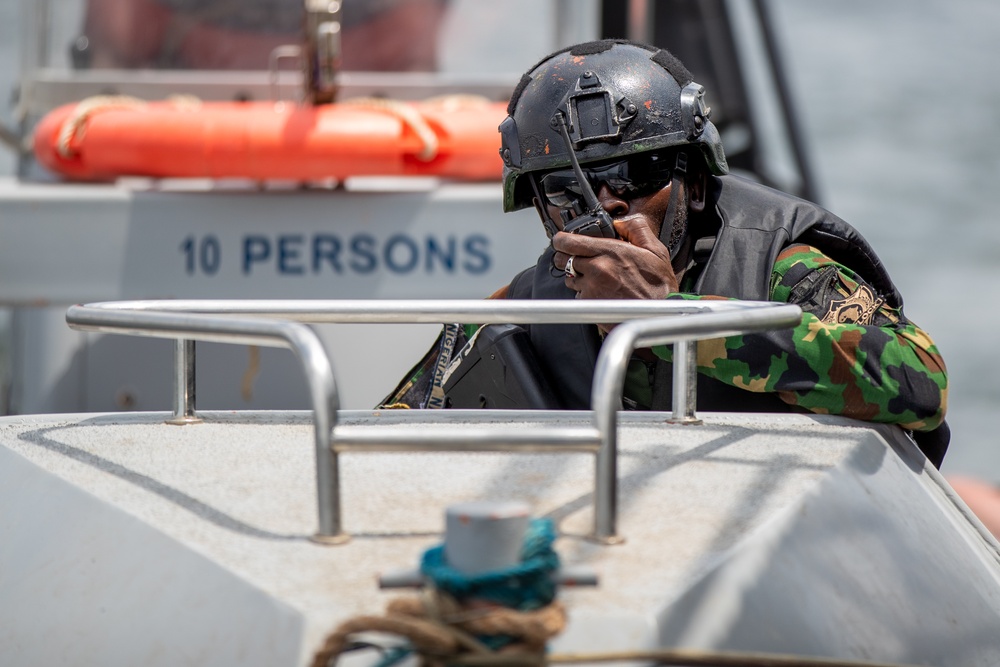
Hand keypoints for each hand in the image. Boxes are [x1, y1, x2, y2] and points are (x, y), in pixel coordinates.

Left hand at [552, 218, 679, 330]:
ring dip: (577, 275)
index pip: (568, 242)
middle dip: (569, 257)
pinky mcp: (589, 304)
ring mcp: (590, 288)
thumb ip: (636, 229)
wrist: (660, 314)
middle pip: (563, 259)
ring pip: (569, 277)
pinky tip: (600, 291)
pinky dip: (584, 291)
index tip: (563, 240)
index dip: (562, 239)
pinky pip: (577, 294)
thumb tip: (619, 222)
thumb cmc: (658, 286)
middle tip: (581, 258)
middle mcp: (596, 269)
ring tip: (596, 276)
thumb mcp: (655, 250)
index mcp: (610, 252)